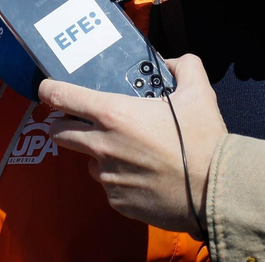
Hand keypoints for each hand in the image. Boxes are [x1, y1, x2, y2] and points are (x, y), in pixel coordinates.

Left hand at [42, 55, 224, 237]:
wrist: (217, 192)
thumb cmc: (204, 141)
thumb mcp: (198, 93)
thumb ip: (183, 66)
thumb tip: (172, 61)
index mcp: (113, 114)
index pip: (61, 96)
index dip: (49, 90)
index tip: (48, 89)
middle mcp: (102, 145)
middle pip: (60, 133)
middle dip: (65, 125)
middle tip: (85, 122)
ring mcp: (107, 177)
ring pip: (88, 161)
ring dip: (99, 155)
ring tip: (130, 152)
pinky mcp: (117, 202)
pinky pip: (109, 187)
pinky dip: (119, 180)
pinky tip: (144, 176)